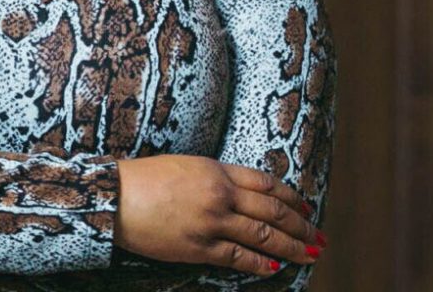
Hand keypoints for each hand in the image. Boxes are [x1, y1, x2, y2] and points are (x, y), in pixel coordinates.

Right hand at [112, 156, 326, 276]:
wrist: (114, 198)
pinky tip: (276, 267)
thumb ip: (215, 178)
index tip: (305, 207)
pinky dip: (260, 262)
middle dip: (300, 225)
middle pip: (272, 210)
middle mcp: (219, 194)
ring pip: (263, 235)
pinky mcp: (199, 247)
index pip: (266, 184)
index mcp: (216, 170)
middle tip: (319, 236)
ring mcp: (211, 222)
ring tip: (310, 254)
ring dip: (291, 246)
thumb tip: (242, 194)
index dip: (291, 197)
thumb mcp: (186, 166)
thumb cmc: (144, 179)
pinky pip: (238, 256)